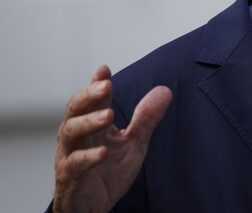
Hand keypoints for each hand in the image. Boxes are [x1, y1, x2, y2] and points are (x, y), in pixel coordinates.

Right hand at [53, 65, 171, 212]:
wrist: (94, 207)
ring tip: (108, 115)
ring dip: (88, 122)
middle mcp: (78, 137)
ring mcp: (70, 156)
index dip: (96, 84)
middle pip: (75, 110)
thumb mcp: (134, 143)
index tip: (105, 69)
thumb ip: (146, 118)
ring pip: (70, 133)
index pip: (92, 100)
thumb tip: (164, 90)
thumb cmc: (108, 173)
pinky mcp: (69, 178)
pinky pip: (73, 165)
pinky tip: (102, 152)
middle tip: (105, 86)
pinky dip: (87, 157)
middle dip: (89, 96)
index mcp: (93, 125)